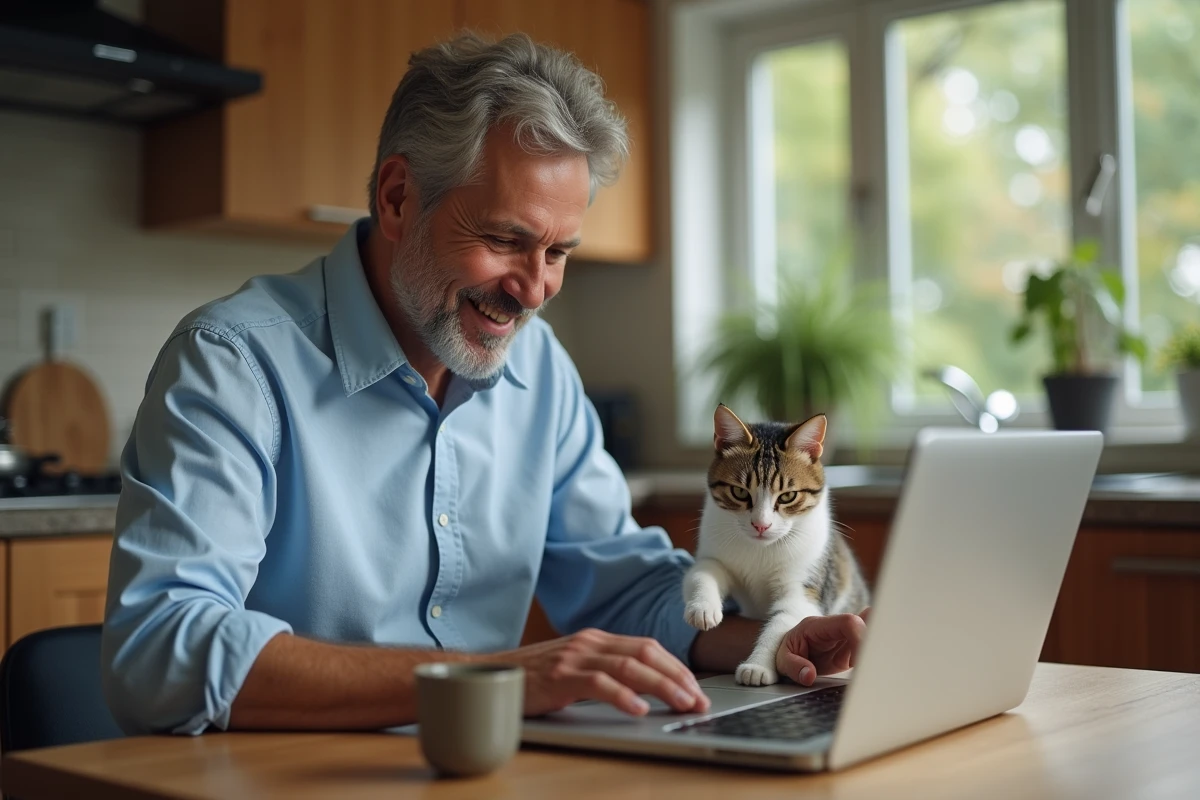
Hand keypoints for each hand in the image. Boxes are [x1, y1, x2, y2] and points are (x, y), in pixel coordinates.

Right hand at [496, 628, 710, 717]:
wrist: (488, 675)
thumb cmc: (535, 678)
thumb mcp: (575, 669)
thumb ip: (604, 672)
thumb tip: (646, 693)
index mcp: (597, 640)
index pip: (648, 647)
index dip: (676, 667)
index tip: (697, 688)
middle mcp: (590, 643)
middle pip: (647, 652)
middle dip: (678, 676)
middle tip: (699, 700)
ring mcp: (575, 657)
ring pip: (630, 666)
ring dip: (663, 686)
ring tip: (682, 704)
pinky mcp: (560, 676)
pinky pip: (599, 684)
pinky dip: (624, 696)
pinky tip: (639, 710)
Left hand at [775, 608, 869, 685]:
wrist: (790, 649)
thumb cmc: (788, 651)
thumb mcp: (782, 660)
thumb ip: (794, 667)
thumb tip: (809, 675)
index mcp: (819, 626)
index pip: (848, 623)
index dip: (859, 639)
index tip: (858, 663)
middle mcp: (836, 629)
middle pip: (867, 625)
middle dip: (874, 645)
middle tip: (872, 667)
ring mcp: (846, 638)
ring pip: (872, 634)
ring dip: (876, 651)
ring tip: (875, 671)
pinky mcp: (853, 649)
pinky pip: (870, 646)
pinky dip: (875, 657)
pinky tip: (876, 671)